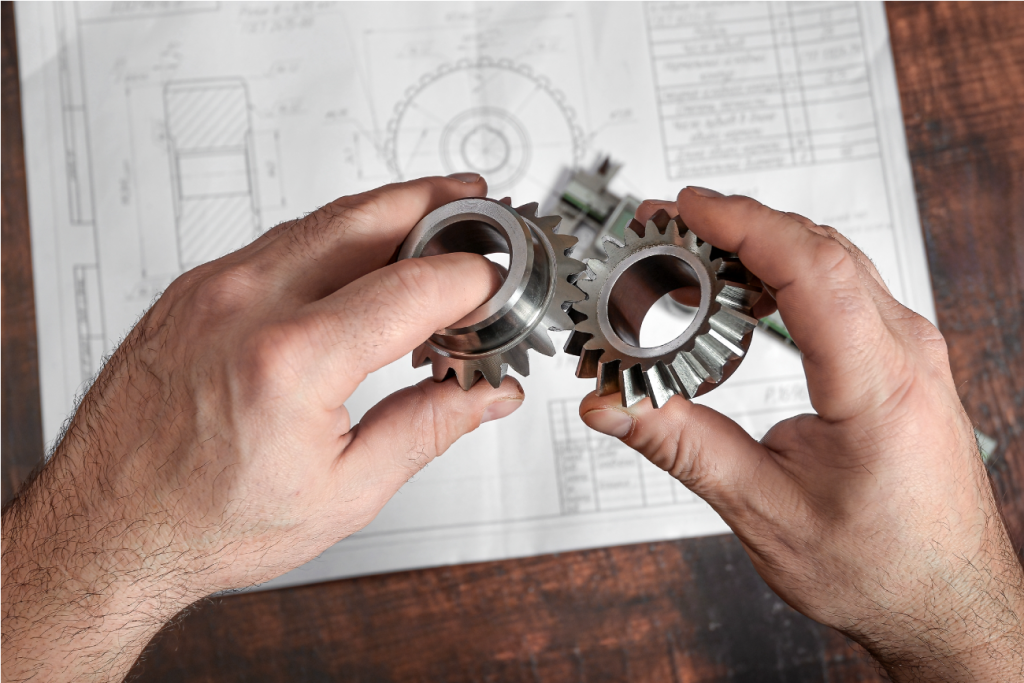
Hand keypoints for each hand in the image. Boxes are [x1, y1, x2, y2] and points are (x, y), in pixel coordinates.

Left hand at [1, 175, 523, 682]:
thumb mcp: (343, 493)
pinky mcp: (194, 288)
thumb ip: (428, 429)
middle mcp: (245, 305)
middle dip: (437, 202)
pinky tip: (360, 262)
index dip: (473, 279)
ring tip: (430, 228)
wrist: (107, 527)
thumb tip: (484, 394)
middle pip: (368, 218)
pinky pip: (281, 241)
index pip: (414, 286)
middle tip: (478, 204)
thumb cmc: (204, 522)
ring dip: (387, 213)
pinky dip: (334, 237)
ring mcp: (212, 288)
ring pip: (322, 219)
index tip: (498, 287)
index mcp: (291, 362)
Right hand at [580, 188, 1023, 680]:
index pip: (812, 268)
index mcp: (881, 386)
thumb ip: (683, 447)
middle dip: (736, 225)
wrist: (945, 599)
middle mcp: (906, 354)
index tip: (687, 207)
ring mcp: (909, 352)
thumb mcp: (766, 511)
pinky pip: (842, 289)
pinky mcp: (900, 360)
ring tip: (692, 259)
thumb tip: (616, 406)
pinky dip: (783, 275)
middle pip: (818, 249)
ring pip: (832, 262)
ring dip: (758, 248)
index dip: (743, 224)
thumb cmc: (884, 567)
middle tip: (667, 228)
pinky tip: (742, 294)